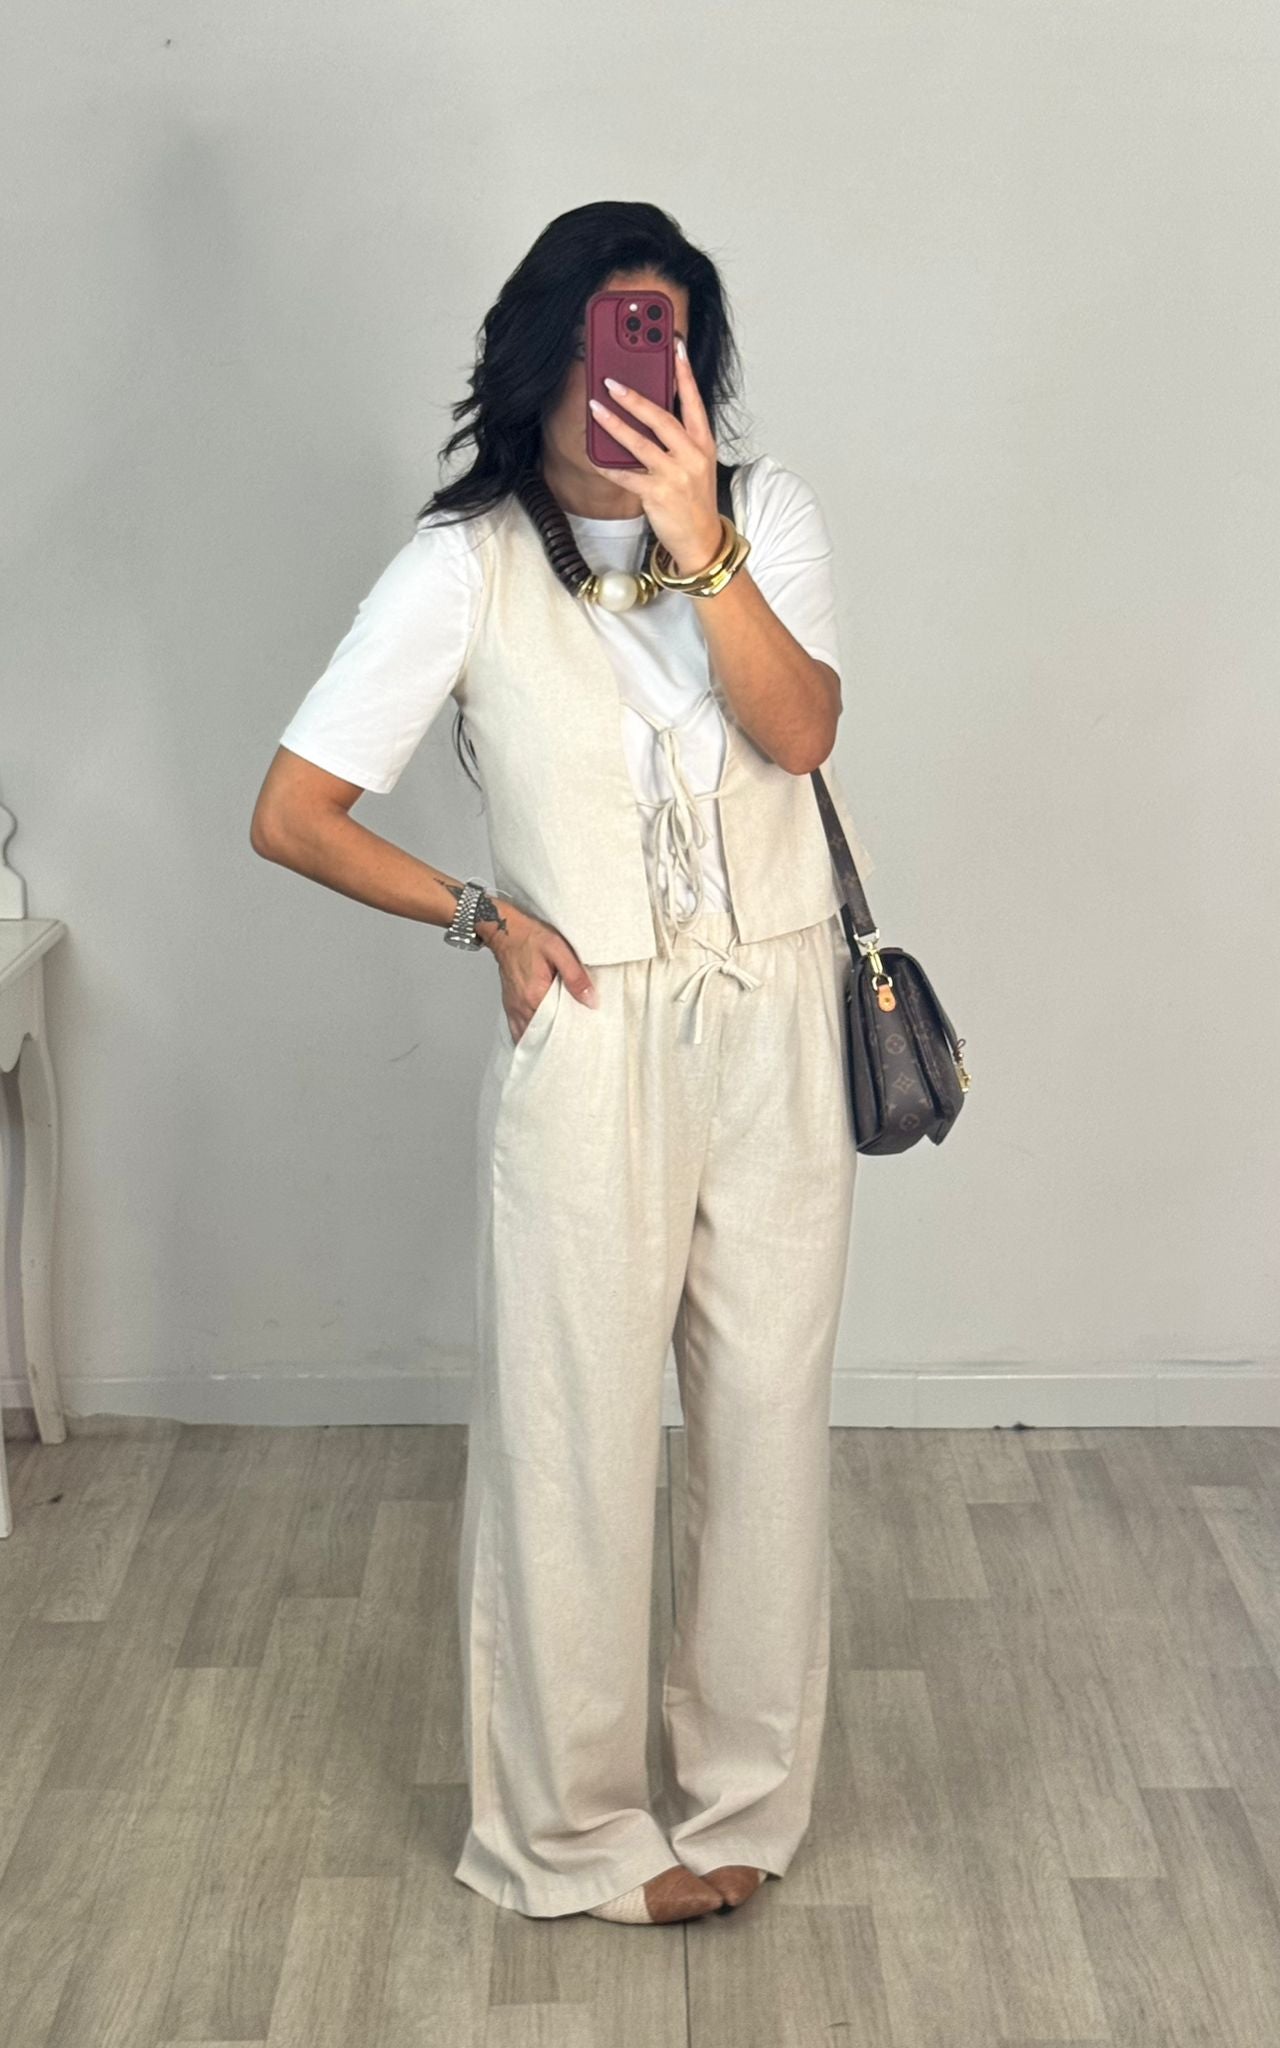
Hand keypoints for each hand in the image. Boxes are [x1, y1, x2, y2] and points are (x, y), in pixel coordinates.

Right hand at [481, 904, 597, 1044]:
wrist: (505, 929)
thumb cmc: (529, 937)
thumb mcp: (559, 950)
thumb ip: (576, 976)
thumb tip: (591, 1000)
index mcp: (535, 995)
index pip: (554, 1027)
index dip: (568, 1035)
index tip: (581, 1038)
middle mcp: (522, 1005)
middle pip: (541, 1035)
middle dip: (556, 1041)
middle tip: (573, 1043)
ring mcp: (514, 1006)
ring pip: (528, 1035)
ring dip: (542, 1040)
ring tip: (559, 1042)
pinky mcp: (511, 1004)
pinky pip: (518, 1028)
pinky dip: (529, 1036)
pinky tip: (540, 1036)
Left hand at [586, 338, 723, 575]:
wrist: (701, 540)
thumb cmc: (695, 499)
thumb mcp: (697, 464)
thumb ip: (679, 439)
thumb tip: (648, 413)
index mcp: (703, 443)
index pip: (694, 400)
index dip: (684, 372)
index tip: (674, 346)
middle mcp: (691, 455)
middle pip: (661, 418)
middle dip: (635, 397)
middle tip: (612, 382)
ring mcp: (675, 475)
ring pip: (639, 443)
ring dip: (614, 424)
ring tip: (596, 409)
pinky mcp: (657, 494)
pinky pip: (626, 475)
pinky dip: (608, 466)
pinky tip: (595, 456)